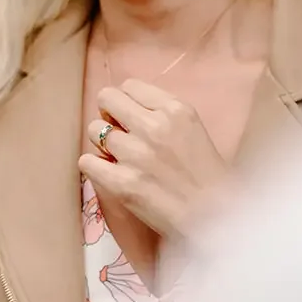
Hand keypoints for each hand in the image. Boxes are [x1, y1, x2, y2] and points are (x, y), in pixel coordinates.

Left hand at [79, 79, 228, 237]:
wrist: (215, 216)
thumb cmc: (206, 174)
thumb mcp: (192, 128)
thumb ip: (162, 112)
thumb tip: (125, 106)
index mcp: (175, 110)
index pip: (129, 86)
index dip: (125, 101)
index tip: (130, 116)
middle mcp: (153, 127)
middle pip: (106, 99)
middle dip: (108, 115)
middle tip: (119, 133)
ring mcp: (135, 155)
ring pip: (94, 130)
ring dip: (102, 143)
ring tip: (118, 157)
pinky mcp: (121, 183)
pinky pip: (86, 161)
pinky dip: (94, 166)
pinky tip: (108, 172)